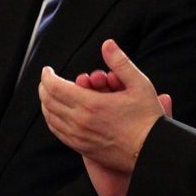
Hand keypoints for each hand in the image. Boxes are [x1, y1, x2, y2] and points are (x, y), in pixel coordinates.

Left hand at [39, 39, 166, 172]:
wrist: (150, 151)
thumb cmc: (147, 118)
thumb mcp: (139, 84)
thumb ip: (120, 62)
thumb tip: (108, 44)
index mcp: (91, 104)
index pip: (55, 87)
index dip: (47, 76)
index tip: (48, 70)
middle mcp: (80, 122)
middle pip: (48, 102)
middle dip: (44, 88)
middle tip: (47, 80)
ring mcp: (78, 137)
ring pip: (50, 118)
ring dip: (46, 104)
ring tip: (50, 95)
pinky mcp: (81, 148)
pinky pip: (58, 132)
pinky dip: (52, 120)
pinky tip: (57, 114)